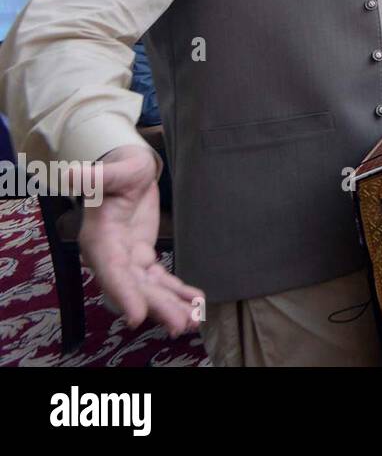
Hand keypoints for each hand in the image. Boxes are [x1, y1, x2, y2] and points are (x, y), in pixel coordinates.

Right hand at [78, 146, 204, 337]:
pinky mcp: (141, 256)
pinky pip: (159, 280)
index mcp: (99, 239)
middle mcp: (110, 255)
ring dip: (171, 306)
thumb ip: (96, 177)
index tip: (138, 317)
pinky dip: (177, 292)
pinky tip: (196, 302)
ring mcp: (127, 258)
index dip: (124, 294)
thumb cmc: (120, 167)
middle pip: (134, 287)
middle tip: (182, 326)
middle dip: (157, 307)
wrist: (129, 167)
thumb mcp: (113, 169)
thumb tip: (74, 174)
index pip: (111, 271)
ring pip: (148, 288)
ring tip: (195, 321)